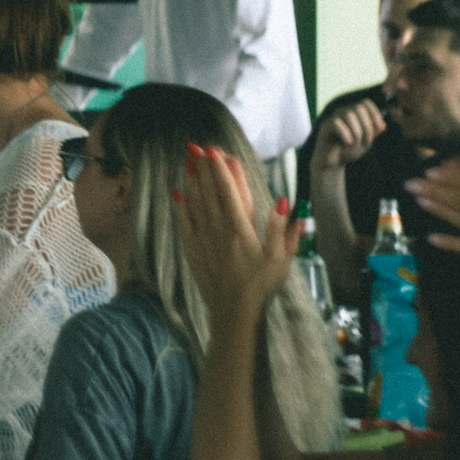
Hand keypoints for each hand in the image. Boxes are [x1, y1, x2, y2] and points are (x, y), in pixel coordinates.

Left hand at [175, 144, 292, 321]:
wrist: (235, 312)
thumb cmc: (262, 286)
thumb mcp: (281, 258)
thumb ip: (281, 228)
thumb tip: (283, 202)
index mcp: (242, 229)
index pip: (230, 192)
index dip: (222, 170)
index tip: (216, 151)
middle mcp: (219, 229)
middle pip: (210, 192)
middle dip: (204, 168)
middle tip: (196, 147)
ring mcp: (204, 239)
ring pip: (196, 203)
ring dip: (192, 181)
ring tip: (187, 160)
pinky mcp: (194, 251)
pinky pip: (184, 223)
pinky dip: (180, 206)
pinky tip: (176, 192)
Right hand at [312, 99, 386, 174]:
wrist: (333, 162)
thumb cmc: (350, 150)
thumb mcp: (366, 142)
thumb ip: (374, 133)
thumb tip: (383, 125)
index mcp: (354, 113)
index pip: (365, 103)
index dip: (375, 113)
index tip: (380, 128)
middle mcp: (343, 112)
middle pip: (359, 107)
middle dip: (367, 126)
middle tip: (366, 142)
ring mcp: (333, 117)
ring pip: (349, 114)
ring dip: (357, 132)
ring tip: (356, 144)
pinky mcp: (325, 126)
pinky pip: (336, 123)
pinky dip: (345, 134)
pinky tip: (348, 143)